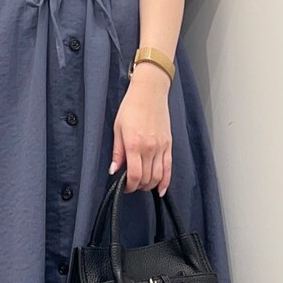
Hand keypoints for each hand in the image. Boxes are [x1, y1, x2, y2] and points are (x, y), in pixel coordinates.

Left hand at [110, 63, 171, 194]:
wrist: (149, 92)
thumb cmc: (131, 107)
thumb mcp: (117, 128)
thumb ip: (117, 152)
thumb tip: (113, 170)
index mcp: (134, 144)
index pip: (135, 175)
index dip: (129, 186)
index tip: (125, 187)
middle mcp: (150, 148)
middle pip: (147, 178)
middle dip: (138, 186)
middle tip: (131, 185)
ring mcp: (161, 147)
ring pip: (158, 176)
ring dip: (150, 185)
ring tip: (142, 184)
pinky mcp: (169, 145)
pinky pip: (169, 168)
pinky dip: (165, 181)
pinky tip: (161, 189)